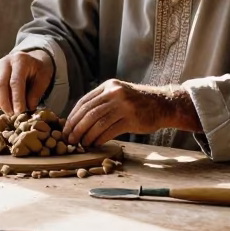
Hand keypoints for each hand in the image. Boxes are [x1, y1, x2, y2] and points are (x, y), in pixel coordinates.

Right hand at [0, 49, 54, 115]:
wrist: (31, 60)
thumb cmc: (38, 70)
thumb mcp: (44, 78)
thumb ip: (36, 93)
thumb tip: (28, 108)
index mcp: (20, 60)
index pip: (15, 82)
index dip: (17, 99)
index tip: (20, 112)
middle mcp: (5, 62)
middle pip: (0, 85)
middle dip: (6, 104)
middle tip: (14, 116)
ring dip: (1, 104)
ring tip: (12, 112)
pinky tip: (7, 106)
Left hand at [62, 79, 194, 146]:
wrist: (163, 104)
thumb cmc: (137, 102)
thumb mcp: (118, 93)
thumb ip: (101, 101)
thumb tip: (78, 119)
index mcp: (108, 86)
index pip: (84, 102)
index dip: (73, 117)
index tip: (66, 129)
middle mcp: (114, 93)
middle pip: (88, 112)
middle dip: (76, 128)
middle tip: (69, 139)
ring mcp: (124, 105)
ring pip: (97, 122)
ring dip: (86, 135)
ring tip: (81, 144)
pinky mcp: (132, 119)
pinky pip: (110, 131)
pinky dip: (99, 139)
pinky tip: (95, 144)